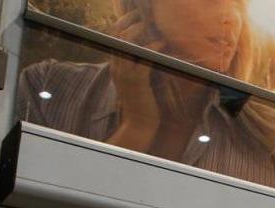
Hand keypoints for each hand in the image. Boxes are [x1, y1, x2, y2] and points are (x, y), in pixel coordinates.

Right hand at [107, 19, 163, 152]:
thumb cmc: (141, 103)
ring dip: (141, 31)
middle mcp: (117, 68)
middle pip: (118, 36)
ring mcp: (126, 75)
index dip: (122, 24)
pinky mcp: (138, 82)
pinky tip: (162, 43)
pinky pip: (144, 59)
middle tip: (145, 17)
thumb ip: (137, 65)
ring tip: (153, 27)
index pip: (112, 39)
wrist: (139, 125)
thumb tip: (147, 50)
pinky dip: (153, 48)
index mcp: (115, 67)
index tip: (134, 16)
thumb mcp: (136, 81)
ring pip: (127, 44)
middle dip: (131, 22)